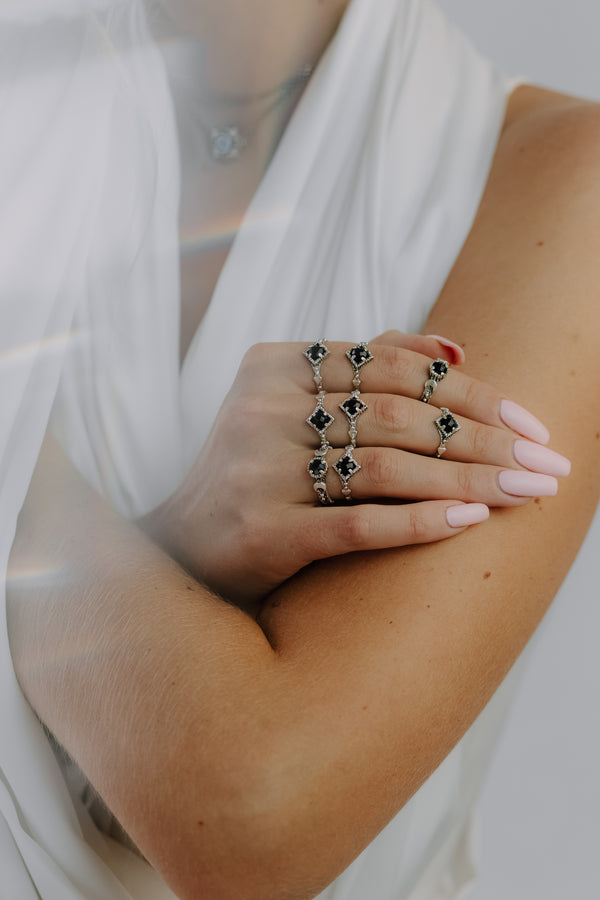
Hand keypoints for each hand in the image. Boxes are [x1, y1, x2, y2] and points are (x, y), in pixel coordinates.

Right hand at [139, 331, 569, 608]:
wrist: (183, 546)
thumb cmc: (259, 470)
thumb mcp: (295, 404)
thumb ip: (365, 367)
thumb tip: (456, 348)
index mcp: (274, 365)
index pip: (392, 365)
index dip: (471, 392)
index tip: (531, 421)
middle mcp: (260, 410)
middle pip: (396, 414)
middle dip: (484, 439)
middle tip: (547, 462)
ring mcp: (258, 470)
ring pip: (384, 465)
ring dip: (469, 479)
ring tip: (528, 493)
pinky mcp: (262, 531)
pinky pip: (356, 522)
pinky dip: (419, 521)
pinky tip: (472, 522)